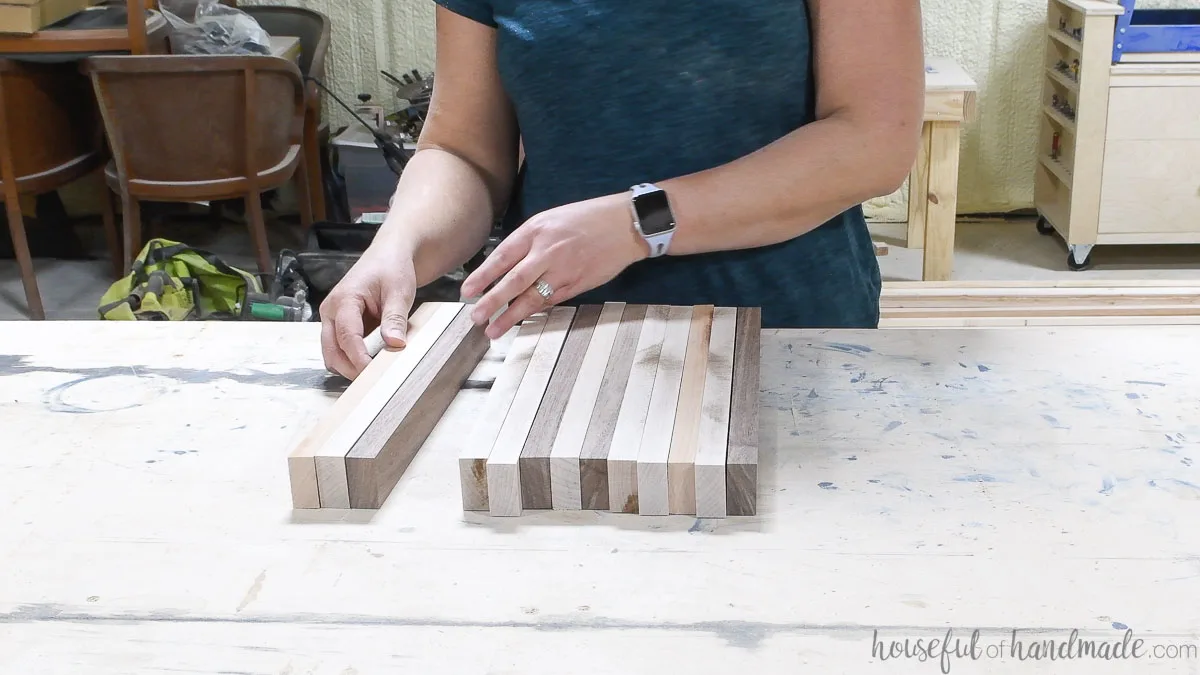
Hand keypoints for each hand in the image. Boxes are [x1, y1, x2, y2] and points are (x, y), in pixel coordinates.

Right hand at [319, 244, 416, 379]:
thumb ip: (395, 318)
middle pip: (332, 350)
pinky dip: (351, 359)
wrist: (388, 256)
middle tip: (376, 380)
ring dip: (349, 366)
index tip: (375, 373)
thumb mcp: (399, 292)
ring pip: (332, 353)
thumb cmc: (392, 269)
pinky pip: (339, 349)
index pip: (347, 337)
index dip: (359, 359)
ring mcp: (332, 318)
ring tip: (375, 372)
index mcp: (344, 299)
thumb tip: (395, 344)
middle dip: (351, 368)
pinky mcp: (338, 325)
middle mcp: (331, 310)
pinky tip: (371, 362)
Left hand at [460, 193, 649, 338]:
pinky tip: (523, 319)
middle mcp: (548, 251)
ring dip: (510, 316)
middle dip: (491, 301)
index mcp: (537, 230)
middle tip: (475, 317)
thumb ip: (528, 241)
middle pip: (513, 281)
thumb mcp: (551, 219)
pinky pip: (552, 300)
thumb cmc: (587, 218)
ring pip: (532, 297)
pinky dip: (536, 311)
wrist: (625, 224)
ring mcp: (564, 270)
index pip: (502, 256)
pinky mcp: (578, 284)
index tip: (467, 292)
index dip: (482, 276)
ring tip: (494, 329)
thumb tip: (506, 265)